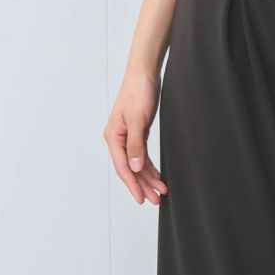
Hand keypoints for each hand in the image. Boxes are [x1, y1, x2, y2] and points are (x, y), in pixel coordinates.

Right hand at [103, 71, 166, 204]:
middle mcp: (118, 139)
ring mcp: (127, 136)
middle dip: (143, 185)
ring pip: (137, 164)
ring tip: (160, 191)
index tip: (141, 198)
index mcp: (113, 136)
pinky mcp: (137, 133)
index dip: (132, 184)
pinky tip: (157, 176)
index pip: (122, 167)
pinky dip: (150, 167)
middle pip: (130, 169)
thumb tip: (133, 167)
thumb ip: (135, 145)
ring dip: (148, 178)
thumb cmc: (138, 92)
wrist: (144, 74)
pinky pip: (142, 156)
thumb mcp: (137, 120)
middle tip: (155, 200)